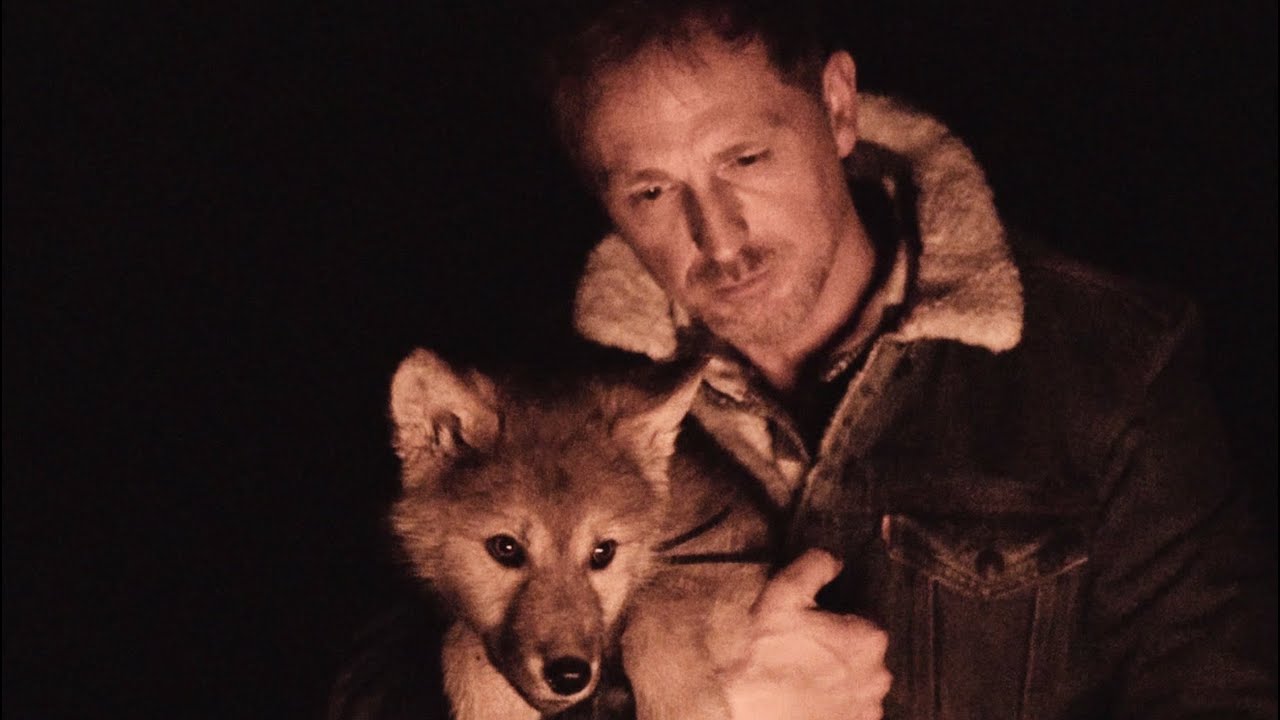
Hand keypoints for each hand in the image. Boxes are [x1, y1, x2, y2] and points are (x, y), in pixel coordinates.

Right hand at [720, 549, 891, 719]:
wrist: (754, 713)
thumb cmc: (768, 655)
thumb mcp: (784, 595)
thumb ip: (815, 566)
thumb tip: (835, 559)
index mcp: (870, 636)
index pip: (865, 614)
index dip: (838, 615)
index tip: (814, 623)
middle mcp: (880, 673)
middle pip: (864, 647)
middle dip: (842, 644)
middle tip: (807, 646)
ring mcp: (870, 704)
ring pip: (860, 677)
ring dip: (841, 672)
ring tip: (806, 672)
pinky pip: (854, 704)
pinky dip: (839, 698)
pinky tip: (812, 693)